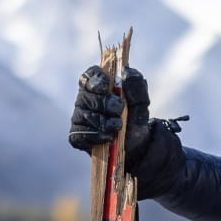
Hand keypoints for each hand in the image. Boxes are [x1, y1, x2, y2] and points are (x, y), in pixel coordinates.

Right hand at [68, 65, 181, 183]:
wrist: (137, 148)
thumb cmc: (135, 121)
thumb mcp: (142, 103)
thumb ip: (137, 86)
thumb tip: (127, 71)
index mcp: (99, 87)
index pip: (88, 76)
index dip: (94, 79)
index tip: (106, 85)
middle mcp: (85, 100)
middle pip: (85, 96)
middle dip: (104, 103)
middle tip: (119, 109)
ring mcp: (80, 118)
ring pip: (82, 115)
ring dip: (102, 121)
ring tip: (118, 127)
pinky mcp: (77, 136)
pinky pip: (78, 134)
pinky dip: (94, 135)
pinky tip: (108, 138)